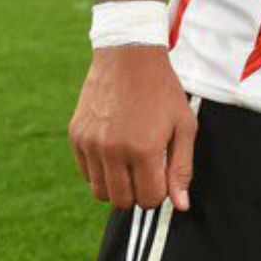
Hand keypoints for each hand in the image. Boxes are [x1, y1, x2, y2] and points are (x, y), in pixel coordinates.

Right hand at [69, 45, 197, 210]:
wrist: (129, 56)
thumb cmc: (162, 91)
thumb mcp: (184, 126)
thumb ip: (182, 168)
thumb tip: (181, 205)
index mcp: (144, 149)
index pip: (149, 199)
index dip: (159, 193)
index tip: (162, 177)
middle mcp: (112, 150)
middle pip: (122, 201)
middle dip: (138, 194)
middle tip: (147, 172)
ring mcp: (90, 143)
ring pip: (100, 191)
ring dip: (117, 185)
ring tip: (130, 162)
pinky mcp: (76, 136)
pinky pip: (86, 172)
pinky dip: (100, 171)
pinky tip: (114, 150)